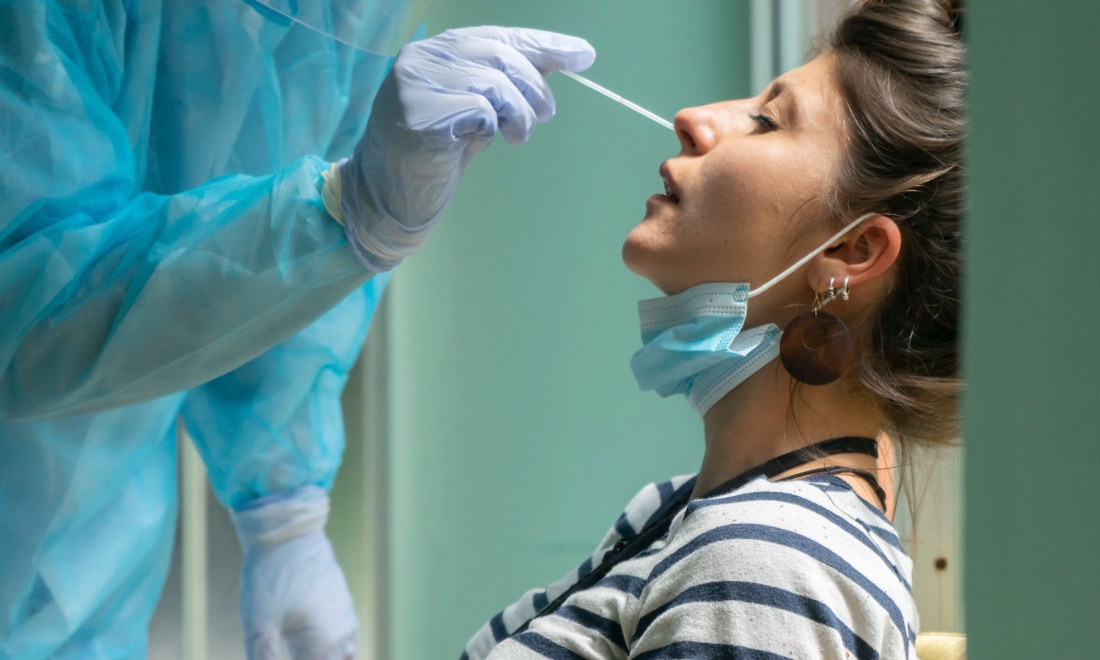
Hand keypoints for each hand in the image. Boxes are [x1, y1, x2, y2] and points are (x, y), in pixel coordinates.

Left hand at [232, 487, 357, 659]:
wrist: (288, 530)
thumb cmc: (271, 576)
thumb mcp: (257, 624)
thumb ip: (264, 658)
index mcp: (324, 643)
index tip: (272, 653)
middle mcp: (342, 632)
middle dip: (317, 659)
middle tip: (290, 648)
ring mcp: (345, 615)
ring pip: (345, 654)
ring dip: (326, 656)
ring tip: (301, 647)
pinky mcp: (342, 601)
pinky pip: (344, 636)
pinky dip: (330, 646)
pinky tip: (312, 642)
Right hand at [339, 26, 595, 270]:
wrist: (388, 198)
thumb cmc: (434, 155)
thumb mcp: (475, 111)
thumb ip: (506, 83)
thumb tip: (566, 57)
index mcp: (436, 50)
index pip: (498, 36)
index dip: (543, 45)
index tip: (583, 55)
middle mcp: (422, 58)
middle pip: (500, 55)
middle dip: (535, 87)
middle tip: (545, 115)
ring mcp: (416, 84)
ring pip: (495, 82)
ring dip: (519, 114)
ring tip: (516, 137)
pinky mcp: (418, 115)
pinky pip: (479, 111)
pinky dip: (490, 130)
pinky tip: (476, 144)